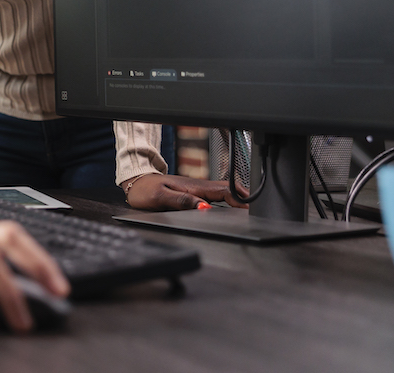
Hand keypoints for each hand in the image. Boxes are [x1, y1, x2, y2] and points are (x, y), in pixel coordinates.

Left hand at [124, 173, 248, 210]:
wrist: (136, 182)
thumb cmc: (145, 190)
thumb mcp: (161, 198)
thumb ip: (182, 201)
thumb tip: (204, 207)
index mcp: (194, 186)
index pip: (223, 191)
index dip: (240, 200)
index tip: (251, 209)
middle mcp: (198, 186)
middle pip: (228, 190)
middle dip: (244, 198)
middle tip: (258, 210)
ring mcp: (197, 188)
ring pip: (223, 192)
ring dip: (237, 198)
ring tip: (250, 210)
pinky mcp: (193, 192)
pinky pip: (215, 195)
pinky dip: (227, 200)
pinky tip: (231, 207)